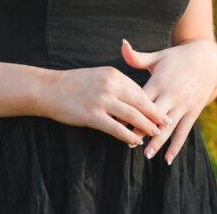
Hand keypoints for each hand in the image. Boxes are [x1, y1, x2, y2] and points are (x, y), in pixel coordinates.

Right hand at [38, 66, 169, 146]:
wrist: (48, 89)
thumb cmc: (74, 83)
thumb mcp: (99, 76)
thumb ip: (116, 84)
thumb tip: (135, 97)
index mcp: (113, 74)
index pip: (139, 89)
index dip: (153, 100)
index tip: (164, 107)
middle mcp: (110, 85)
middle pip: (140, 101)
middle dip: (156, 113)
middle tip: (168, 122)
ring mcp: (101, 100)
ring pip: (131, 116)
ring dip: (146, 126)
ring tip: (156, 133)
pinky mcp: (92, 116)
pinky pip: (116, 128)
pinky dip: (128, 136)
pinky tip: (135, 141)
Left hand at [121, 38, 216, 163]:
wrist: (207, 60)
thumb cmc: (177, 58)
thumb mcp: (158, 56)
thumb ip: (137, 57)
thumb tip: (122, 44)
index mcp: (159, 81)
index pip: (141, 99)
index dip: (129, 110)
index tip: (116, 122)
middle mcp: (172, 94)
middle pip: (154, 115)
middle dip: (141, 129)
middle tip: (128, 144)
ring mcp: (184, 104)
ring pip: (169, 126)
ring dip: (158, 141)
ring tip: (147, 155)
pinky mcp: (193, 111)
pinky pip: (184, 131)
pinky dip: (176, 146)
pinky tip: (167, 159)